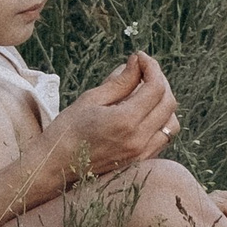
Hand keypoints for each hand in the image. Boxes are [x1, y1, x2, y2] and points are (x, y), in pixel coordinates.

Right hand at [50, 49, 180, 181]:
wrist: (55, 168)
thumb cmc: (67, 131)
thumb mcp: (91, 100)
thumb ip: (119, 81)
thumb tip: (137, 62)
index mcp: (125, 122)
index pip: (155, 88)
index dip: (151, 67)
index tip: (139, 57)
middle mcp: (139, 140)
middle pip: (168, 103)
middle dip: (160, 81)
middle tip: (143, 70)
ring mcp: (141, 155)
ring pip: (171, 123)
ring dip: (163, 103)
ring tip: (145, 92)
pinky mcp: (139, 163)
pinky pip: (162, 139)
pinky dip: (160, 122)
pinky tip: (143, 113)